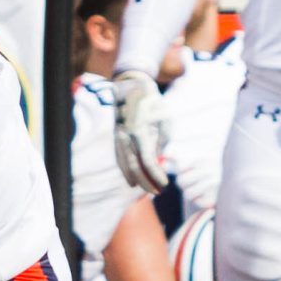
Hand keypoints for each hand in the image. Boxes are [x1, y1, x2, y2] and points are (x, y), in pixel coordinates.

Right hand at [112, 66, 168, 194]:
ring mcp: (118, 137)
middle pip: (134, 167)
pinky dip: (125, 170)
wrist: (131, 88)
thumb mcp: (164, 121)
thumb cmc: (153, 104)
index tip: (164, 185)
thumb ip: (161, 142)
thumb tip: (158, 159)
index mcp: (140, 133)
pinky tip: (131, 179)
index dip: (155, 176)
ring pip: (123, 164)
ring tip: (144, 190)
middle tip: (156, 193)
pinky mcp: (116, 137)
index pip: (148, 161)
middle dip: (145, 183)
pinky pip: (119, 157)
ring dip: (134, 179)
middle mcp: (126, 138)